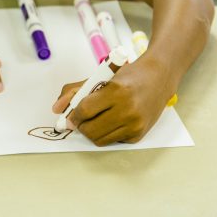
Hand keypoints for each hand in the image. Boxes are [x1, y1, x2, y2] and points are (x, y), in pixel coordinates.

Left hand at [52, 58, 171, 145]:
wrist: (159, 77)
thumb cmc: (129, 75)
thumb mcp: (101, 76)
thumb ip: (75, 91)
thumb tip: (56, 109)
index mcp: (116, 91)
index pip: (84, 111)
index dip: (73, 115)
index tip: (72, 115)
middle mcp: (127, 110)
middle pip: (90, 130)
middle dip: (81, 126)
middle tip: (82, 119)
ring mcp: (134, 124)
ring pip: (99, 139)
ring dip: (92, 132)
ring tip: (96, 120)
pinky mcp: (138, 134)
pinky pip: (113, 141)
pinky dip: (107, 133)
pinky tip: (113, 121)